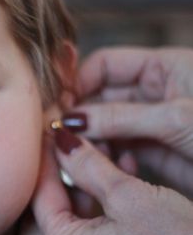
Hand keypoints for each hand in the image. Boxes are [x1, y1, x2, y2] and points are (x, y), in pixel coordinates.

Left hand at [21, 133, 192, 234]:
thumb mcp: (128, 196)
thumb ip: (87, 165)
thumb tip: (63, 142)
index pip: (39, 199)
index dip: (45, 164)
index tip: (51, 139)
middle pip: (43, 218)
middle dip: (56, 183)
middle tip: (68, 155)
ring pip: (68, 226)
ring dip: (83, 191)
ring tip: (103, 159)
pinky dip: (98, 210)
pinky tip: (119, 180)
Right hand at [71, 47, 192, 195]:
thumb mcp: (176, 117)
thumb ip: (119, 117)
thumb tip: (71, 122)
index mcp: (161, 68)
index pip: (103, 66)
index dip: (78, 83)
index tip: (59, 107)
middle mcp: (152, 94)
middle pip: (99, 99)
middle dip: (81, 118)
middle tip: (61, 138)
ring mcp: (150, 124)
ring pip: (105, 128)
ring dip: (93, 143)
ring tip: (89, 157)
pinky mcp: (154, 153)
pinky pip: (119, 151)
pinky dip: (110, 161)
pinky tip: (114, 168)